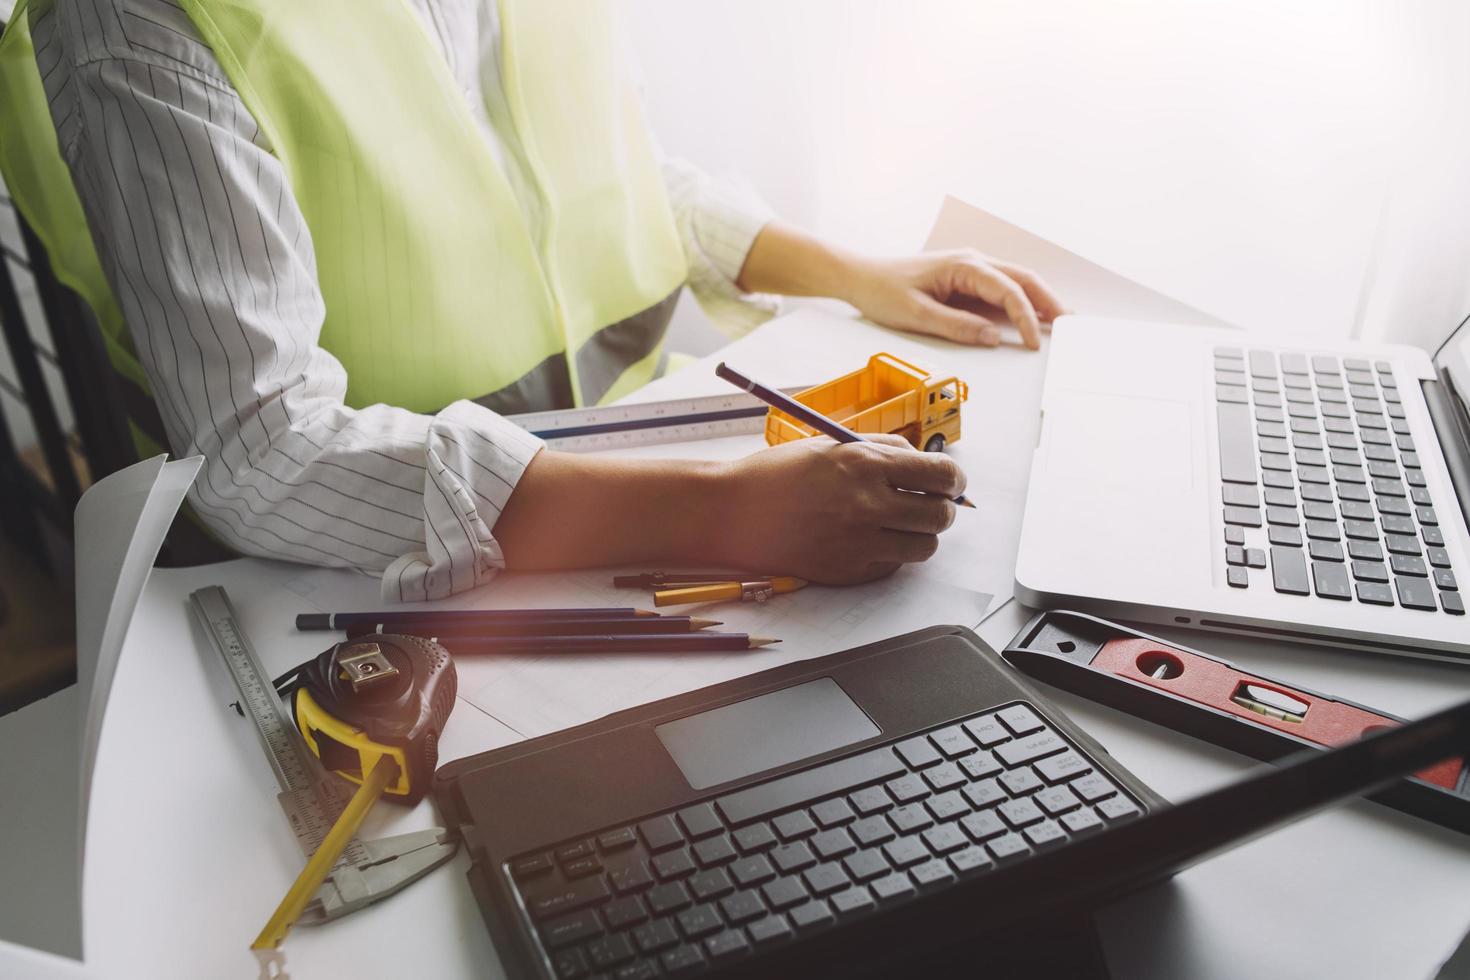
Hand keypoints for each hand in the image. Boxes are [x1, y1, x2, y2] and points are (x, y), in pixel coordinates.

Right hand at [710, 434, 965, 584]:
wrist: (734, 513)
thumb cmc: (778, 475)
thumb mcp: (832, 446)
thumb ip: (881, 450)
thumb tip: (922, 461)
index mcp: (866, 464)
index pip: (941, 475)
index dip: (953, 480)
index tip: (950, 482)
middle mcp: (868, 504)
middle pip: (940, 516)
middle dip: (941, 509)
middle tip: (928, 505)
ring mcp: (859, 542)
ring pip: (924, 547)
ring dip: (919, 535)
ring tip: (899, 525)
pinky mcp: (848, 571)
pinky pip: (892, 566)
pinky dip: (890, 554)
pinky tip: (868, 540)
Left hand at [843, 249, 1067, 349]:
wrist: (861, 276)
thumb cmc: (883, 291)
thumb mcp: (917, 315)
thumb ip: (957, 326)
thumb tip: (994, 337)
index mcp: (964, 266)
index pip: (1008, 290)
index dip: (1026, 317)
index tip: (1036, 342)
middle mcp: (973, 262)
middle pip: (1023, 279)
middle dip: (1049, 302)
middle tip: (1073, 326)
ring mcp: (972, 269)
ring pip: (1017, 281)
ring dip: (1040, 299)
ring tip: (1063, 321)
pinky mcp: (967, 279)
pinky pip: (1002, 288)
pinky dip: (1022, 301)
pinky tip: (1035, 316)